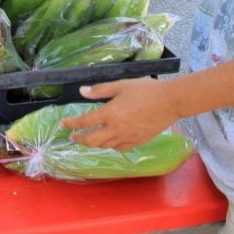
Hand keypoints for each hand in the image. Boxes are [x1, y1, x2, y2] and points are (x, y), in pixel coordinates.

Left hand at [60, 78, 176, 150]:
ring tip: (89, 138)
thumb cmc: (145, 90)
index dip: (71, 123)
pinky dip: (111, 146)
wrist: (170, 102)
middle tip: (73, 136)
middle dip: (80, 139)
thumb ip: (100, 90)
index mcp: (110, 113)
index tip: (63, 124)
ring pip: (105, 146)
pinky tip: (110, 141)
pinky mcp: (138, 141)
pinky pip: (120, 148)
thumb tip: (82, 91)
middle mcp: (116, 129)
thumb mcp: (121, 85)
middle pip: (92, 140)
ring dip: (94, 143)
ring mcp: (128, 137)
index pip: (85, 122)